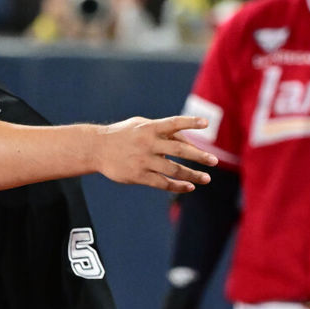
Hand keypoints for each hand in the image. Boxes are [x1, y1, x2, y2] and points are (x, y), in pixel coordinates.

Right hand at [96, 116, 216, 192]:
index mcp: (149, 128)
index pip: (173, 123)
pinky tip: (188, 187)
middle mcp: (147, 144)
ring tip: (206, 179)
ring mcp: (143, 160)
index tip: (206, 124)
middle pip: (179, 150)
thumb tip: (188, 141)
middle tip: (214, 161)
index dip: (190, 122)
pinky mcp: (138, 175)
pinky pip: (162, 183)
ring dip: (192, 175)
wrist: (95, 148)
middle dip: (199, 156)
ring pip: (174, 170)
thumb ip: (163, 130)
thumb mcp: (140, 125)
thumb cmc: (122, 135)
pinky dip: (177, 186)